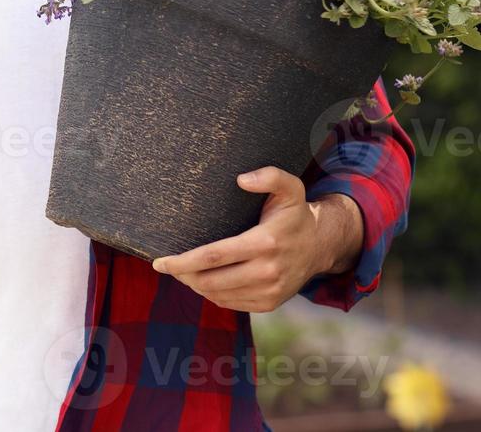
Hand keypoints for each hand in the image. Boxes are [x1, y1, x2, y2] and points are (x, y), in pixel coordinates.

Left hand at [149, 166, 357, 313]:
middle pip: (210, 280)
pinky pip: (230, 303)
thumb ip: (269, 176)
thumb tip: (241, 179)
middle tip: (167, 266)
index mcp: (265, 243)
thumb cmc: (295, 212)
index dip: (182, 261)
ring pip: (217, 295)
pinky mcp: (269, 303)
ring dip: (194, 285)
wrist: (321, 245)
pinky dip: (212, 294)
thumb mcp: (290, 187)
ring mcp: (269, 291)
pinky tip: (205, 280)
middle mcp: (268, 271)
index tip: (159, 262)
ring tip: (182, 271)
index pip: (213, 256)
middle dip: (182, 275)